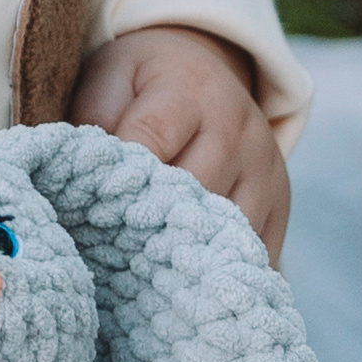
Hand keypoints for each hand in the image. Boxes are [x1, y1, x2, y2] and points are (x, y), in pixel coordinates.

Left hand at [70, 23, 290, 259]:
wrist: (203, 70)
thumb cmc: (143, 81)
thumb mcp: (111, 75)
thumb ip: (93, 118)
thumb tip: (79, 174)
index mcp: (190, 89)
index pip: (153, 137)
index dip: (121, 180)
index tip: (90, 210)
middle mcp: (238, 127)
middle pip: (197, 190)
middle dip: (153, 224)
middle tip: (112, 255)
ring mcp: (267, 167)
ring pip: (230, 229)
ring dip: (189, 257)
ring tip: (148, 281)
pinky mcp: (282, 202)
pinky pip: (259, 254)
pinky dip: (224, 274)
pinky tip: (189, 291)